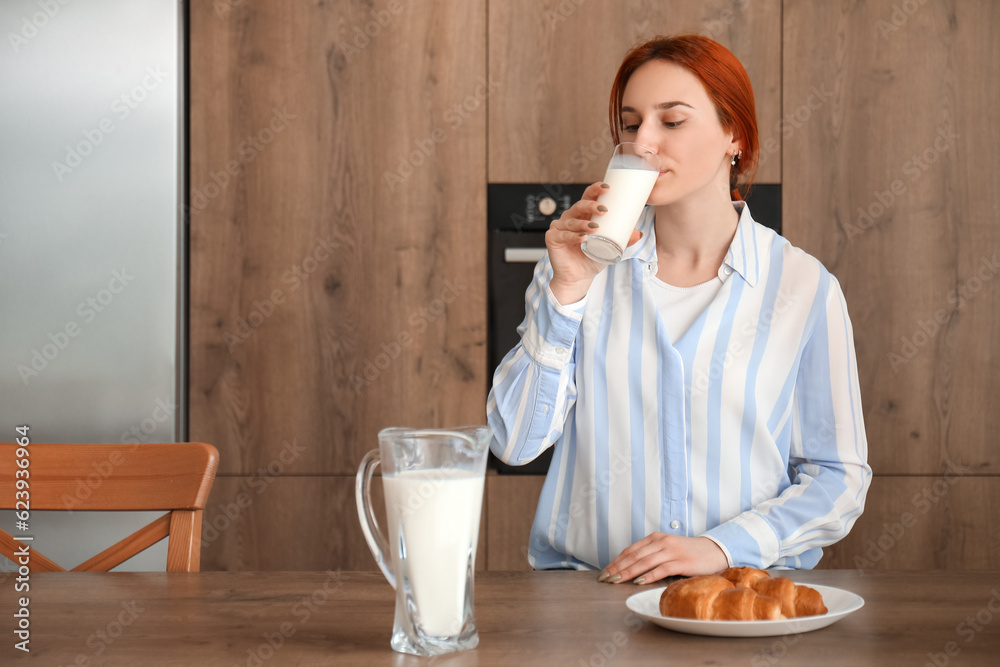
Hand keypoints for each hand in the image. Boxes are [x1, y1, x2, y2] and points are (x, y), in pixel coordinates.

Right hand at [545, 181, 641, 304]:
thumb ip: (623, 239)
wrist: (579, 277)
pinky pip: (563, 235)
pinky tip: (582, 238)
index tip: (607, 188)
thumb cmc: (591, 259)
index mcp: (583, 215)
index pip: (588, 197)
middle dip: (591, 205)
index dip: (595, 190)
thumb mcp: (610, 247)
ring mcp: (559, 228)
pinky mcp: (552, 238)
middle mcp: (570, 218)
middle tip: (603, 210)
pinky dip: (573, 236)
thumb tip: (638, 234)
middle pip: (579, 206)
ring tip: (595, 228)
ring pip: (571, 221)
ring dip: (583, 223)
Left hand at [597, 534, 728, 584]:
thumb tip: (629, 569)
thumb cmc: (688, 553)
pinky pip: (662, 569)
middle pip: (634, 556)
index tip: (604, 571)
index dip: (616, 561)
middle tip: (604, 578)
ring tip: (615, 580)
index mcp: (655, 538)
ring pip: (644, 562)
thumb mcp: (667, 549)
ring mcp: (671, 551)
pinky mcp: (681, 562)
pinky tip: (639, 582)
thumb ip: (651, 555)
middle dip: (617, 568)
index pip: (630, 550)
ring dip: (628, 572)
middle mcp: (661, 542)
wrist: (715, 550)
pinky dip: (649, 575)